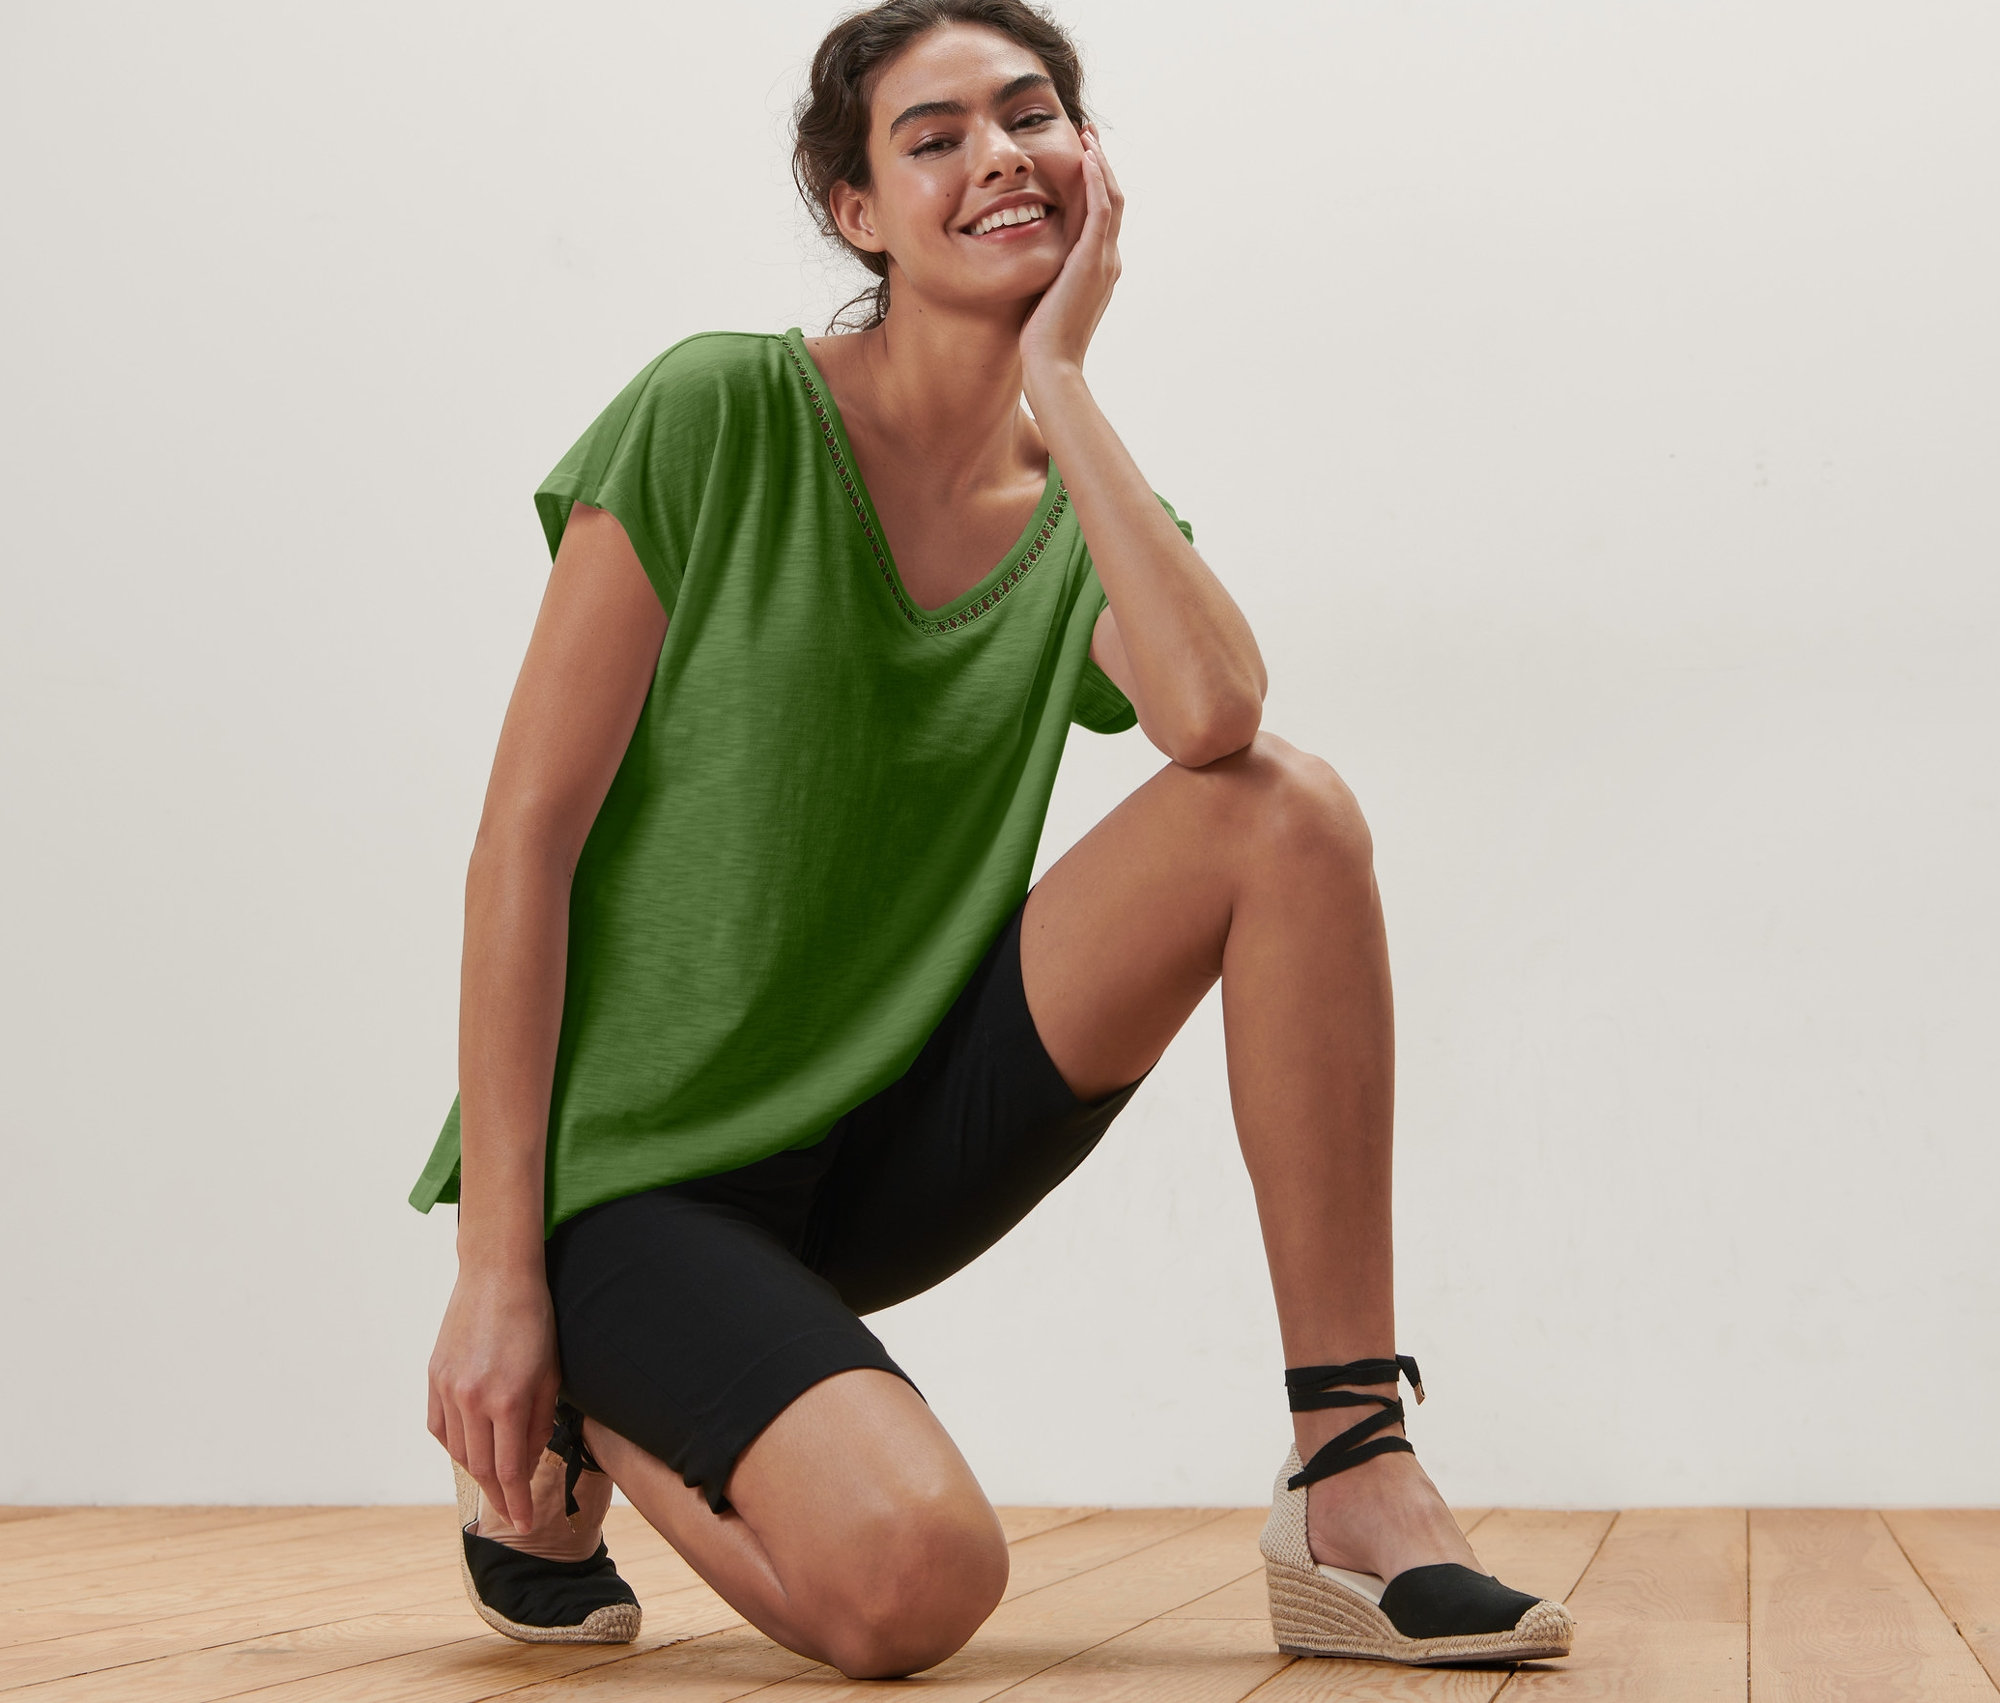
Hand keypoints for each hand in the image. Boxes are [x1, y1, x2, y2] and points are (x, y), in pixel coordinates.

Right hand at [426, 1263, 559, 1532]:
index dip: (517, 1502)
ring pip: (457, 1450)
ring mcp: (447, 1389)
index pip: (509, 1470)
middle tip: (512, 1510)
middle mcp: (472, 1399)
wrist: (497, 1275)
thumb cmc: (535, 1320)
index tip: (524, 1523)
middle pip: (480, 1467)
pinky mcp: (433, 1377)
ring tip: (495, 1480)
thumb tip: (525, 1462)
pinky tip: (469, 1448)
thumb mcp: (551, 1373)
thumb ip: (539, 1422)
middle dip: (498, 1494)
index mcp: (508, 1399)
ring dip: (476, 1470)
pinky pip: (439, 1427)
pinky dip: (453, 1444)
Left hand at [1020, 123, 1123, 406]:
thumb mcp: (1043, 298)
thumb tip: (1026, 264)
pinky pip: (1100, 210)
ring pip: (1110, 199)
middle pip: (1112, 200)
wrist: (1051, 364)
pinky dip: (1097, 181)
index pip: (1102, 216)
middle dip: (1100, 166)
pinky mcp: (1092, 260)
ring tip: (1087, 136)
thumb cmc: (1040, 341)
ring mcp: (1103, 260)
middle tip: (1087, 136)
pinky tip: (1086, 157)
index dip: (1094, 185)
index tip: (1080, 158)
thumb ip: (1044, 275)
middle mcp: (1107, 260)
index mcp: (1098, 268)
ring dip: (1100, 164)